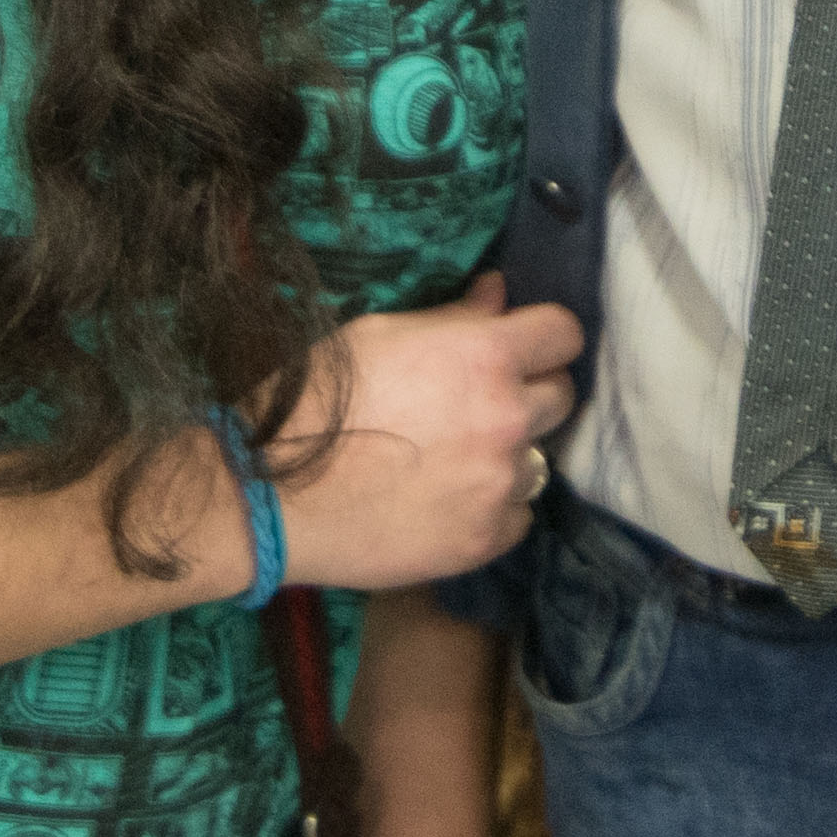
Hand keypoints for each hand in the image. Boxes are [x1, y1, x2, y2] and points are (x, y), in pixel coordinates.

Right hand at [278, 274, 581, 588]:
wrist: (273, 493)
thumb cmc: (320, 399)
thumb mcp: (382, 333)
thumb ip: (453, 318)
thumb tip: (498, 296)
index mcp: (485, 356)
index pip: (564, 333)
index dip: (543, 336)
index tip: (524, 346)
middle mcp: (507, 418)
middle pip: (561, 395)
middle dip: (530, 391)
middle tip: (482, 402)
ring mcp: (500, 485)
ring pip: (539, 458)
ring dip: (510, 452)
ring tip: (457, 457)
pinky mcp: (486, 540)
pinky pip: (518, 515)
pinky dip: (493, 507)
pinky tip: (448, 501)